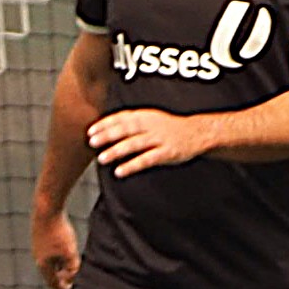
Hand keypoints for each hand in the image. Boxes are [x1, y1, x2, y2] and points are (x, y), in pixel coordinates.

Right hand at [31, 208, 79, 288]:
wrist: (46, 209)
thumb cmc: (58, 231)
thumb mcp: (70, 252)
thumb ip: (73, 267)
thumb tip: (75, 278)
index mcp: (43, 265)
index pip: (53, 283)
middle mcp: (38, 257)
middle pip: (51, 274)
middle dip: (62, 278)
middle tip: (74, 280)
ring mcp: (38, 247)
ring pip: (51, 262)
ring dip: (61, 267)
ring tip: (72, 266)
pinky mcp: (40, 237)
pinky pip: (50, 252)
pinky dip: (58, 256)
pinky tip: (66, 250)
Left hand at [88, 108, 206, 176]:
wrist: (198, 132)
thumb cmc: (168, 128)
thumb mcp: (150, 120)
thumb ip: (131, 123)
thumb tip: (103, 131)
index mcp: (146, 116)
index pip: (122, 118)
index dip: (106, 124)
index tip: (90, 131)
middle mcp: (152, 125)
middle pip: (127, 129)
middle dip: (108, 135)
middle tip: (91, 142)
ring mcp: (160, 139)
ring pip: (135, 144)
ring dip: (117, 150)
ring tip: (101, 158)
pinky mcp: (167, 152)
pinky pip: (147, 159)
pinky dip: (132, 165)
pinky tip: (119, 171)